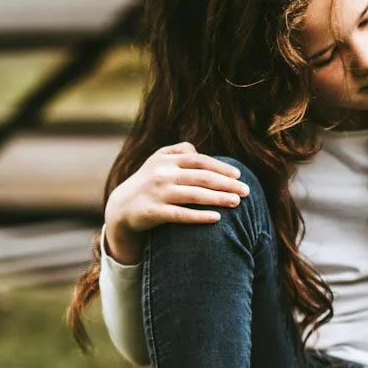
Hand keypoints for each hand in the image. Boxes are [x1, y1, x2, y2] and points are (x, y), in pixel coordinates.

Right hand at [102, 142, 249, 263]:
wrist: (121, 206)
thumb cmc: (148, 182)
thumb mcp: (158, 161)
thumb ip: (178, 152)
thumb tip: (198, 149)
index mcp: (166, 159)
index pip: (199, 160)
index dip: (221, 167)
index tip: (238, 175)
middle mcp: (162, 173)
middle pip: (201, 177)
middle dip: (226, 184)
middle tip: (246, 192)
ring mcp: (157, 193)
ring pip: (194, 195)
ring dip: (219, 198)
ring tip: (237, 203)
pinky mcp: (153, 212)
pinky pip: (181, 215)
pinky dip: (200, 216)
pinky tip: (217, 218)